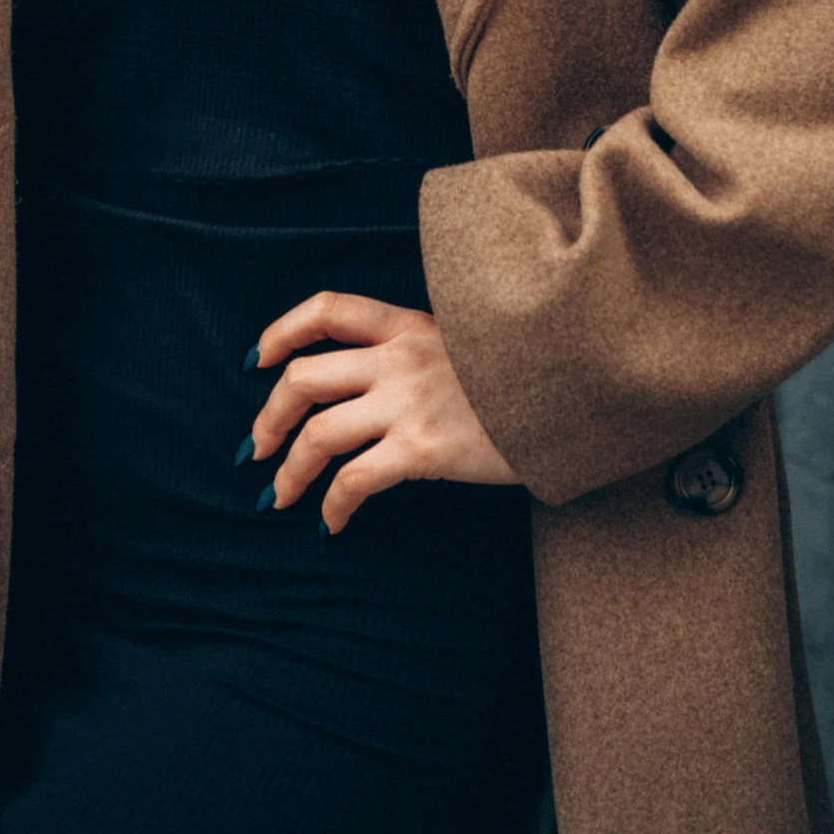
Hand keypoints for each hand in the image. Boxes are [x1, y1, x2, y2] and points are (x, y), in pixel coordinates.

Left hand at [246, 290, 518, 533]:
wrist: (577, 392)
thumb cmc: (527, 376)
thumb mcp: (469, 343)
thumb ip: (421, 353)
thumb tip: (380, 384)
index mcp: (409, 324)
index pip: (327, 310)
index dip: (281, 332)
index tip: (256, 360)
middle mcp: (400, 357)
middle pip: (303, 377)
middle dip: (268, 417)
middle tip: (257, 448)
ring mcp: (409, 403)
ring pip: (318, 435)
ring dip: (289, 471)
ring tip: (279, 497)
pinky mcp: (423, 450)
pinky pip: (355, 481)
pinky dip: (332, 506)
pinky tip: (331, 524)